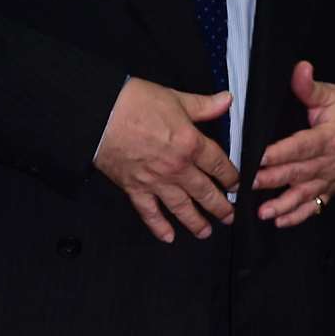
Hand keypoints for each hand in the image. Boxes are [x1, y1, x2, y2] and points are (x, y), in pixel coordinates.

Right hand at [94, 77, 239, 241]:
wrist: (98, 114)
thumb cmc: (134, 103)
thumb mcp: (175, 98)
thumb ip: (203, 105)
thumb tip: (226, 100)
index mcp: (191, 144)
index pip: (219, 166)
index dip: (231, 177)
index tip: (237, 185)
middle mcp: (177, 168)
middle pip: (205, 192)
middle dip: (220, 207)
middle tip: (230, 216)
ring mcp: (156, 181)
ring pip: (182, 208)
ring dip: (196, 222)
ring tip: (206, 232)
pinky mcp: (135, 188)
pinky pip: (150, 213)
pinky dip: (159, 227)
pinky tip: (169, 237)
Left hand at [253, 61, 334, 227]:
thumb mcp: (334, 94)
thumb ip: (311, 87)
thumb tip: (299, 68)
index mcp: (331, 137)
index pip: (301, 147)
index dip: (278, 153)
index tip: (257, 157)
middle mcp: (331, 162)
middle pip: (297, 173)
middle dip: (271, 179)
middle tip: (246, 185)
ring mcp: (331, 179)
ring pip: (304, 194)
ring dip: (282, 205)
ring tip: (262, 213)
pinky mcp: (331, 189)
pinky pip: (315, 205)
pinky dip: (298, 216)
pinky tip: (280, 221)